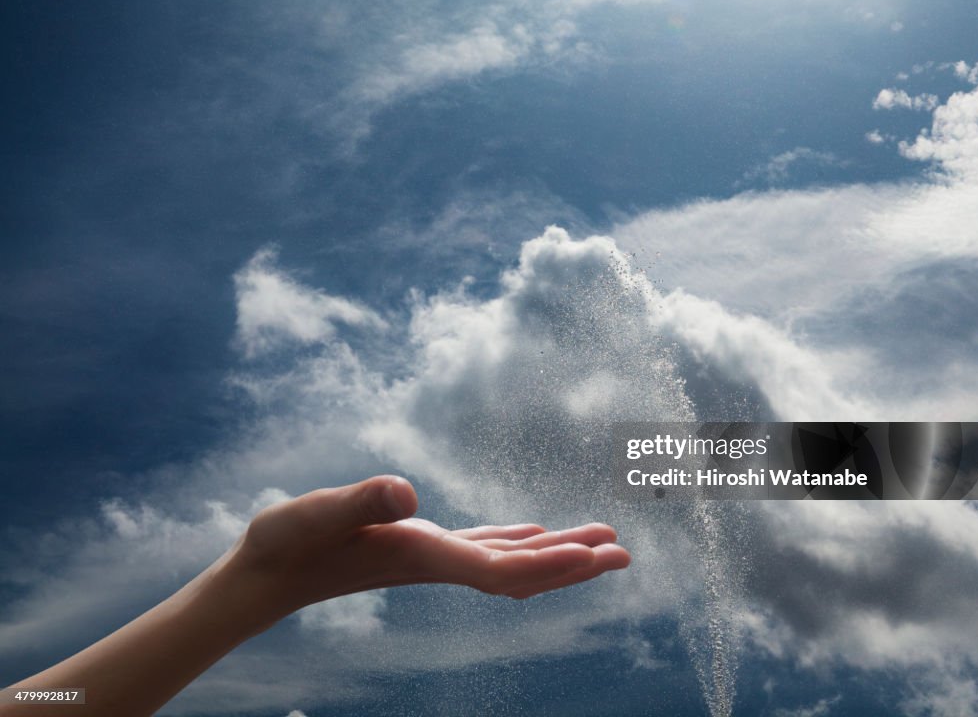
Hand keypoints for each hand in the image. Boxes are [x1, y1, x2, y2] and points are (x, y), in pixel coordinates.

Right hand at [231, 475, 630, 619]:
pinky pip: (483, 546)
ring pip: (508, 558)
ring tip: (601, 543)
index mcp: (421, 554)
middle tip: (624, 553)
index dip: (547, 565)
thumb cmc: (286, 544)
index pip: (498, 569)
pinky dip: (518, 540)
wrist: (265, 574)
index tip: (593, 556)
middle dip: (572, 564)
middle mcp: (436, 561)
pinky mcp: (420, 545)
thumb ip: (360, 501)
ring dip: (556, 552)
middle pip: (518, 572)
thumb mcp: (316, 514)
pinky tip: (534, 530)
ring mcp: (431, 555)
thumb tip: (405, 490)